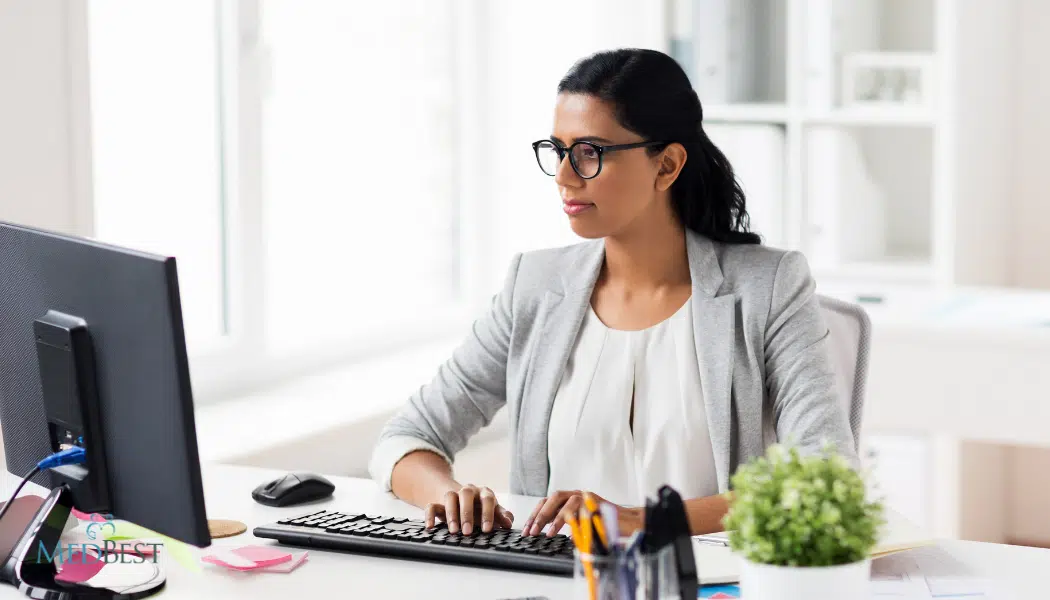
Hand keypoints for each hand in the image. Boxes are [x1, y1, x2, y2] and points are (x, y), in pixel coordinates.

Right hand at [424, 484, 513, 534]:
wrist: (461, 500)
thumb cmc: (481, 508)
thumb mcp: (493, 511)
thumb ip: (501, 516)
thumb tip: (508, 523)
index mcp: (483, 493)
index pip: (487, 499)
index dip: (488, 514)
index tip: (487, 529)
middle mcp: (468, 491)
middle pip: (466, 495)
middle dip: (467, 514)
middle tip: (467, 532)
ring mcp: (452, 495)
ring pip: (449, 497)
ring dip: (451, 514)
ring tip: (453, 531)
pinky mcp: (439, 503)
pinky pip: (431, 506)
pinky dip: (429, 515)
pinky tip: (430, 527)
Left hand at [523, 490, 644, 537]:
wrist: (628, 524)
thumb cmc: (605, 526)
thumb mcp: (580, 527)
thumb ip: (567, 526)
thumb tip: (547, 533)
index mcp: (571, 499)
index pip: (548, 502)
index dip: (535, 514)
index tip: (527, 529)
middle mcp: (577, 494)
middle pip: (553, 498)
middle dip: (540, 515)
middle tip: (531, 531)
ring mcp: (586, 497)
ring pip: (564, 500)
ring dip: (552, 517)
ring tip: (545, 533)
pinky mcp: (595, 502)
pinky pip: (578, 508)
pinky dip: (568, 519)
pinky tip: (562, 532)